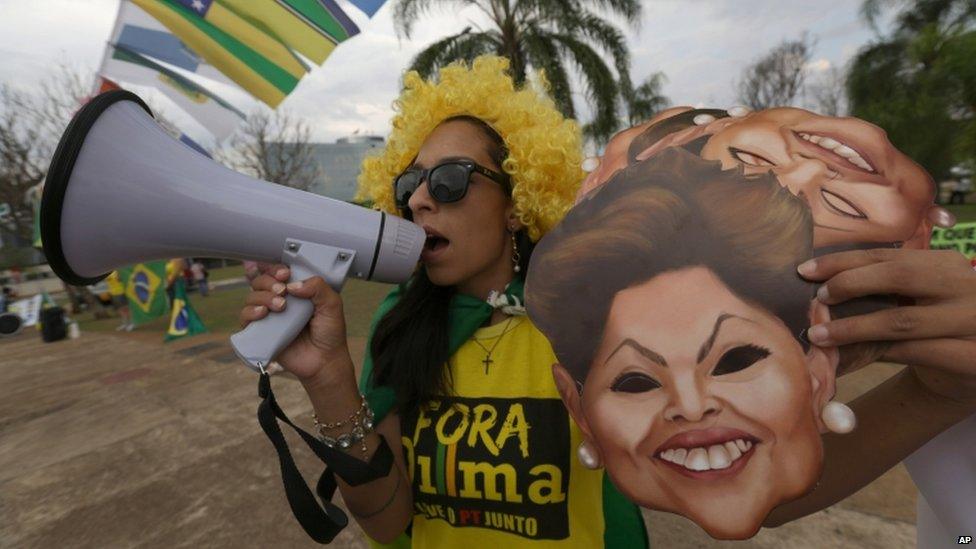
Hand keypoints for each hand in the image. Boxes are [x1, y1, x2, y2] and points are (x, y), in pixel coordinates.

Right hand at [238, 263, 352, 382]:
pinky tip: (263, 313)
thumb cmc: (329, 332)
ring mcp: (269, 316)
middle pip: (260, 280)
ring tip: (280, 306)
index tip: (285, 273)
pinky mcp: (260, 332)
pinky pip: (245, 318)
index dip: (275, 268)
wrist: (324, 360)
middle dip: (268, 281)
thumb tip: (293, 284)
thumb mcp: (332, 305)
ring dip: (263, 296)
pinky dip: (250, 312)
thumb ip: (318, 287)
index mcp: (295, 290)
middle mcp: (279, 300)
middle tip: (282, 290)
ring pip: (252, 296)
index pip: (277, 271)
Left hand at [798, 248, 975, 405]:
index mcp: (947, 264)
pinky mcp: (972, 356)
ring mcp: (973, 321)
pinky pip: (914, 352)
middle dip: (849, 284)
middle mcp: (966, 286)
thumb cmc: (933, 327)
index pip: (889, 256)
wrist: (972, 366)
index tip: (806, 270)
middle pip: (899, 276)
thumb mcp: (920, 298)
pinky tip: (851, 357)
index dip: (844, 261)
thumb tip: (822, 283)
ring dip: (854, 327)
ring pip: (902, 320)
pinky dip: (877, 352)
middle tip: (817, 299)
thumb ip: (886, 287)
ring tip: (819, 334)